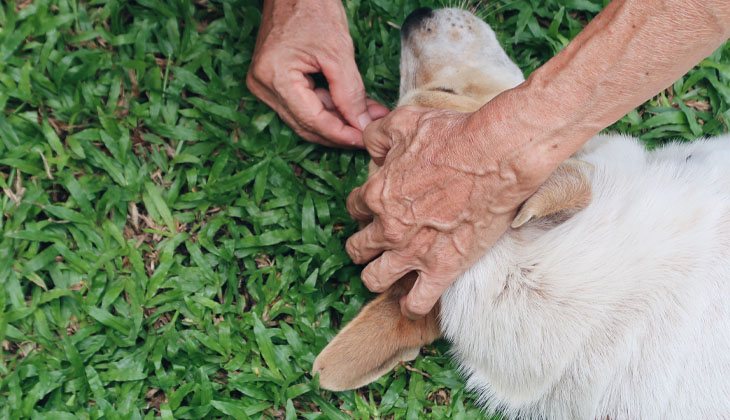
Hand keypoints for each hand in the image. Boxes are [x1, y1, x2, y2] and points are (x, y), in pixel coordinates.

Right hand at [247, 0, 388, 147]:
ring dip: (337, 120)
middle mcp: (263, 86)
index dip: (341, 134)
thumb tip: (361, 124)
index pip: (312, 121)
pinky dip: (327, 107)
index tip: (365, 139)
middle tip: (369, 132)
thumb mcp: (338, 53)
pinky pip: (302, 104)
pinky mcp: (273, 81)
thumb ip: (350, 93)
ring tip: (368, 116)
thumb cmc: (313, 9)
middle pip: (306, 125)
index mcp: (275, 78)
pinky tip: (351, 107)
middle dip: (340, 131)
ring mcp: (265, 84)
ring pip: (306, 117)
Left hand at [345, 106, 549, 317]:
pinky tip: (412, 301)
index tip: (376, 208)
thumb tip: (370, 147)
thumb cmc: (455, 135)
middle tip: (378, 243)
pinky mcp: (442, 269)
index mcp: (377, 193)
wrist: (497, 156)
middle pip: (358, 248)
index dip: (363, 208)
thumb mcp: (406, 122)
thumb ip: (378, 135)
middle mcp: (388, 227)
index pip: (354, 208)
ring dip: (377, 277)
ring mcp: (412, 252)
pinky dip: (410, 306)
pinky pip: (415, 303)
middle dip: (363, 245)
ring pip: (374, 280)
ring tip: (388, 273)